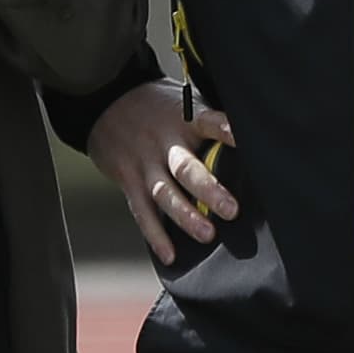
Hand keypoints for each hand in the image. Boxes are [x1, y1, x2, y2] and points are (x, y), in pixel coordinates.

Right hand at [84, 79, 237, 262]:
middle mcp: (164, 142)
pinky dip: (155, 235)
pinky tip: (169, 254)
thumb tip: (249, 140)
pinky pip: (142, 211)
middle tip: (231, 211)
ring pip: (165, 193)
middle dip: (209, 190)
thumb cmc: (155, 106)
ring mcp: (144, 163)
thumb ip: (208, 122)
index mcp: (183, 119)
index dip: (226, 131)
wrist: (104, 99)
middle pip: (186, 168)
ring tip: (207, 234)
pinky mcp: (129, 180)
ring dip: (186, 216)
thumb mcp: (182, 103)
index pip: (208, 122)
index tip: (244, 141)